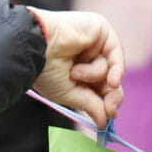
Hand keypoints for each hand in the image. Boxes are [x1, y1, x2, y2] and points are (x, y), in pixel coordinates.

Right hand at [29, 9, 124, 128]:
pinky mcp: (100, 29)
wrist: (36, 47)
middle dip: (111, 95)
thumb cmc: (44, 71)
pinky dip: (116, 69)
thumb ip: (90, 105)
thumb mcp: (69, 94)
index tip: (110, 116)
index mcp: (76, 70)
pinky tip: (112, 82)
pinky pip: (116, 54)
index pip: (99, 87)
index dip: (107, 101)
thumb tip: (105, 122)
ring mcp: (94, 42)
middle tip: (110, 109)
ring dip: (94, 76)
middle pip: (110, 78)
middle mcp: (86, 56)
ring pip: (110, 68)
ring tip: (74, 72)